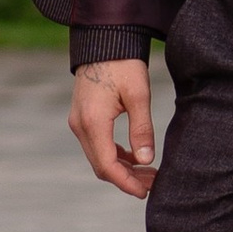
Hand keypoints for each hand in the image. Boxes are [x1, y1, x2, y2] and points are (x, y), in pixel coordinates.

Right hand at [68, 57, 157, 196]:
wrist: (104, 39)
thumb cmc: (123, 64)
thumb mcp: (138, 95)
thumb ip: (141, 129)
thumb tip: (146, 161)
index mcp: (93, 122)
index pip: (107, 165)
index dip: (126, 183)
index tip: (146, 192)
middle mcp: (80, 125)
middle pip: (101, 165)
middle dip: (127, 178)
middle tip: (154, 182)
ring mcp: (78, 121)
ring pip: (98, 156)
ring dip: (121, 167)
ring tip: (149, 172)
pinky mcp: (82, 117)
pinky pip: (96, 144)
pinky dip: (114, 154)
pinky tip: (134, 156)